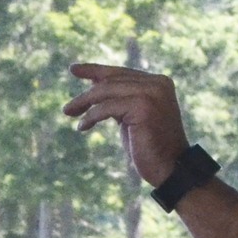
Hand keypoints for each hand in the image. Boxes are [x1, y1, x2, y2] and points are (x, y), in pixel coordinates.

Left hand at [64, 64, 188, 187]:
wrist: (171, 168)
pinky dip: (91, 116)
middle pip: (111, 80)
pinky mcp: (143, 107)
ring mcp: (152, 94)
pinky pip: (106, 107)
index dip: (95, 70)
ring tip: (70, 114)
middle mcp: (157, 84)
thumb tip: (95, 83)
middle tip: (67, 109)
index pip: (121, 72)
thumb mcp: (132, 116)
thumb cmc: (149, 145)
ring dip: (84, 103)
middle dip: (86, 94)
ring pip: (106, 91)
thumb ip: (120, 99)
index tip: (73, 69)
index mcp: (158, 82)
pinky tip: (82, 127)